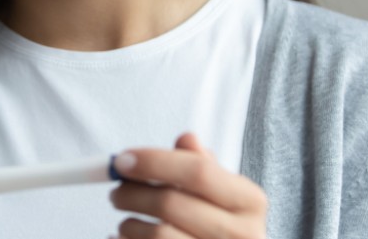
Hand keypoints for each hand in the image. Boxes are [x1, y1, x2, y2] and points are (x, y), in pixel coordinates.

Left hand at [108, 132, 267, 238]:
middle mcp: (243, 233)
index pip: (198, 172)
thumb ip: (202, 165)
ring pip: (159, 235)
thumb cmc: (222, 224)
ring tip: (126, 221)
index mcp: (250, 201)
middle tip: (116, 192)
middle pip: (171, 203)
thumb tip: (186, 139)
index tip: (122, 159)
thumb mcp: (222, 192)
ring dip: (130, 225)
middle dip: (133, 194)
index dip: (155, 162)